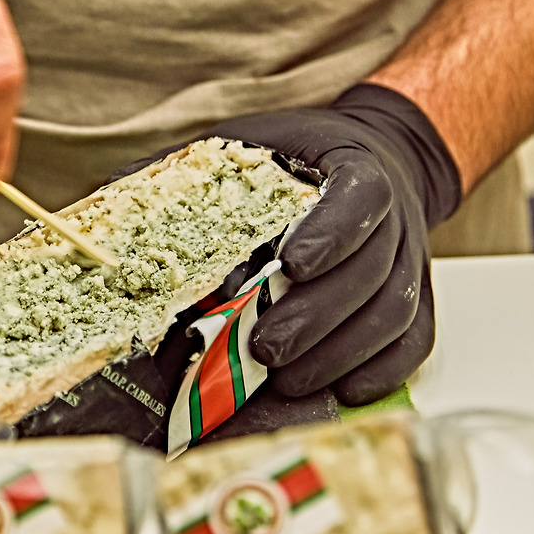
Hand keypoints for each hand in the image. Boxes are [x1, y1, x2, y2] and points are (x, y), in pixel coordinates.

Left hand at [205, 84, 460, 404]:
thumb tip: (115, 201)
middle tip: (266, 347)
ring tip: (288, 379)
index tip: (293, 264)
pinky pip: (415, 342)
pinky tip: (343, 390)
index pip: (360, 198)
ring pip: (394, 314)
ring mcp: (411, 261)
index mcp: (356, 168)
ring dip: (342, 353)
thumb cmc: (303, 159)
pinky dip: (382, 371)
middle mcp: (395, 217)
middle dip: (318, 316)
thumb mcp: (251, 143)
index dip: (332, 234)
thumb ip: (194, 172)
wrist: (380, 158)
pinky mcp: (418, 299)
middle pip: (372, 271)